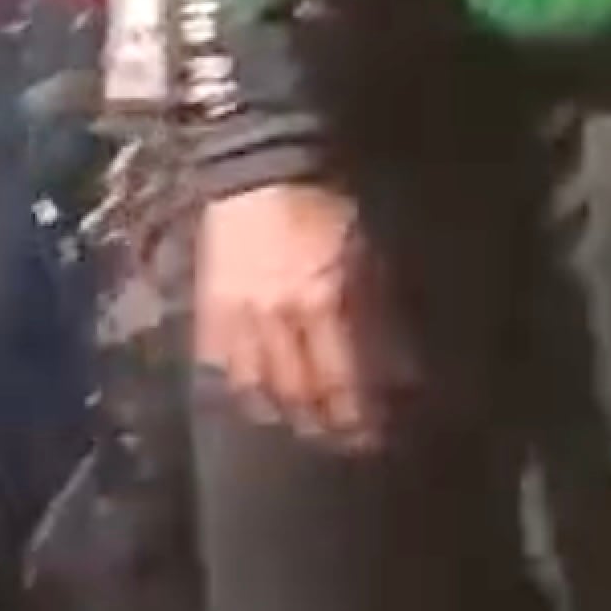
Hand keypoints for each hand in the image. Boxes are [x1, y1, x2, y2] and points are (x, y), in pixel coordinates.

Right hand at [195, 182, 386, 450]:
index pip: (345, 383)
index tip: (375, 435)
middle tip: (343, 440)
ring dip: (284, 415)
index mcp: (326, 303)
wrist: (259, 170)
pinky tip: (256, 402)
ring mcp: (240, 316)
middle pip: (303, 395)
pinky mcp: (211, 307)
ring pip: (259, 388)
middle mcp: (281, 319)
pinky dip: (240, 389)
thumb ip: (378, 314)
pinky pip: (220, 364)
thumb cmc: (323, 209)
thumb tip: (400, 371)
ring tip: (301, 426)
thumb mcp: (364, 255)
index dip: (360, 417)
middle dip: (326, 425)